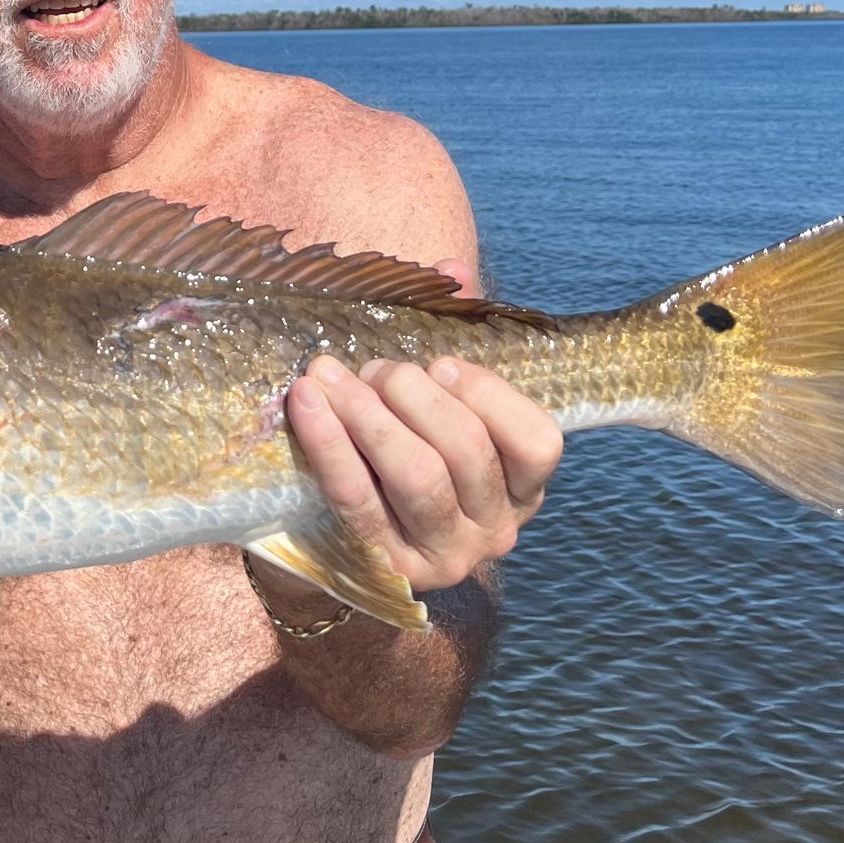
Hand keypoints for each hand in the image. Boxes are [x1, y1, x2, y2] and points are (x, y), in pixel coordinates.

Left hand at [284, 258, 563, 591]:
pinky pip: (356, 500)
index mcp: (521, 487)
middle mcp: (494, 529)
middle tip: (373, 368)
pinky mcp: (382, 569)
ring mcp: (442, 556)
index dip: (490, 394)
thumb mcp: (434, 404)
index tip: (440, 363)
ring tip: (332, 378)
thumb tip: (453, 273)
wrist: (338, 536)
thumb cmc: (399, 451)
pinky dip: (328, 444)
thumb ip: (452, 340)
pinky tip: (306, 403)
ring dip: (370, 416)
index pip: (537, 442)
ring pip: (419, 477)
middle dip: (412, 395)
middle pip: (466, 451)